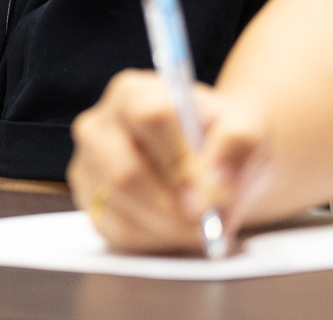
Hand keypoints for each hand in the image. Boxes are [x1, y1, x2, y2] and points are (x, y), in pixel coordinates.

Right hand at [67, 70, 273, 252]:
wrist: (210, 159)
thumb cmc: (221, 140)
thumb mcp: (244, 129)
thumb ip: (237, 144)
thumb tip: (216, 183)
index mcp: (132, 92)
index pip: (151, 118)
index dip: (180, 161)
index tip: (210, 195)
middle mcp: (99, 124)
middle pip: (126, 172)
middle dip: (173, 208)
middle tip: (209, 223)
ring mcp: (87, 163)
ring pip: (122, 206)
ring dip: (171, 227)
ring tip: (203, 226)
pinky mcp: (88, 199)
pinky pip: (117, 230)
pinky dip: (156, 239)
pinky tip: (178, 228)